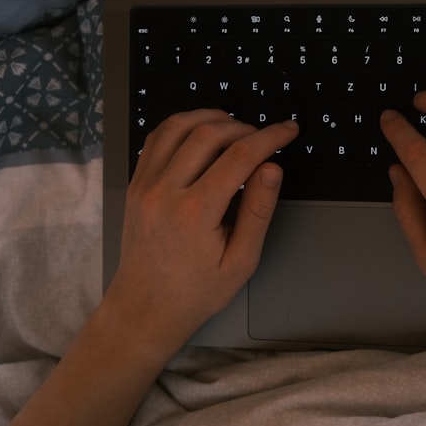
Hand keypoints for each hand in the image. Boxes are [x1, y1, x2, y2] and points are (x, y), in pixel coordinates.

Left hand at [104, 110, 298, 362]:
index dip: (269, 137)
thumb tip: (273, 169)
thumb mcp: (241, 261)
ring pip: (177, 127)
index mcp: (195, 213)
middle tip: (264, 137)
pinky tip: (202, 133)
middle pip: (208, 134)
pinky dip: (182, 126)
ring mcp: (145, 185)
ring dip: (211, 119)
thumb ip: (258, 212)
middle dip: (244, 127)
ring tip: (236, 128)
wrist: (146, 306)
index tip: (288, 130)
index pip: (239, 157)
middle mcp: (165, 192)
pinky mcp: (136, 184)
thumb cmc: (196, 291)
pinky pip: (157, 139)